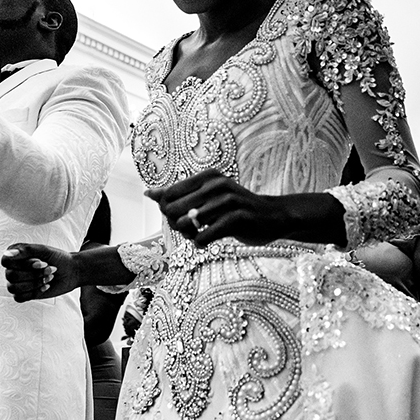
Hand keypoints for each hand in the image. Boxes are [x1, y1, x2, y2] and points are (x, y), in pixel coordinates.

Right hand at [2, 243, 75, 301]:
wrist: (71, 271)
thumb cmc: (57, 258)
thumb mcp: (43, 250)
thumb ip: (26, 250)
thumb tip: (7, 254)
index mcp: (15, 254)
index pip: (6, 261)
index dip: (22, 264)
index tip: (40, 261)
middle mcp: (13, 268)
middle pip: (11, 276)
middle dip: (33, 274)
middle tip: (49, 269)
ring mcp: (18, 282)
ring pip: (14, 288)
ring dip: (34, 283)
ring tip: (48, 278)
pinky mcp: (24, 293)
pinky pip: (18, 298)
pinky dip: (33, 292)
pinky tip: (45, 286)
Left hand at [145, 168, 285, 245]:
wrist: (271, 217)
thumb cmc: (233, 208)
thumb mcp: (207, 196)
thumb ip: (178, 194)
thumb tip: (148, 193)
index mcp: (207, 176)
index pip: (169, 194)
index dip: (167, 211)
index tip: (179, 219)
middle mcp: (217, 184)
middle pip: (174, 209)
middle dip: (175, 224)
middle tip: (188, 231)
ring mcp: (228, 200)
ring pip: (187, 223)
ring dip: (188, 235)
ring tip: (196, 237)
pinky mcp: (237, 219)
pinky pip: (204, 235)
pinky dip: (199, 243)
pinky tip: (204, 243)